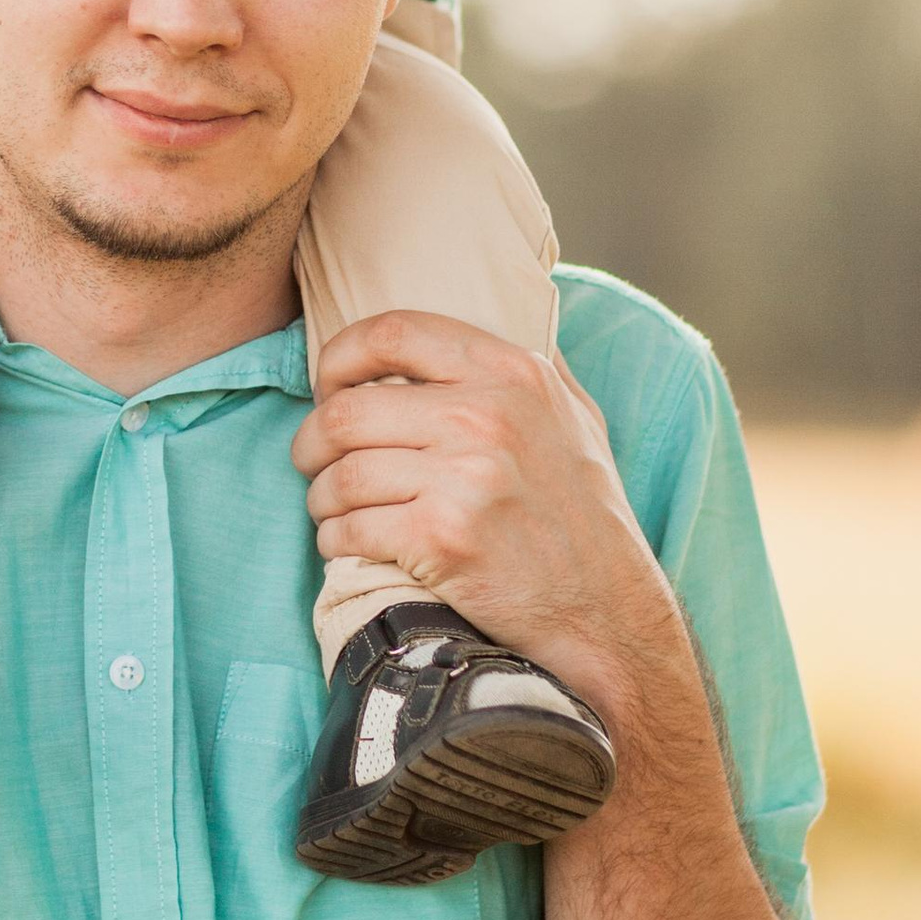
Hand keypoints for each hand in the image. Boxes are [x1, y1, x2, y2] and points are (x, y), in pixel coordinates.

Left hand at [293, 311, 687, 724]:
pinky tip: (348, 544)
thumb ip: (530, 364)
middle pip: (347, 411)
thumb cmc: (584, 513)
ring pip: (340, 474)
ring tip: (333, 508)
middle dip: (312, 441)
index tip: (330, 388)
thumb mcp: (575, 415)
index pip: (392, 331)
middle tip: (314, 461)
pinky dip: (335, 540)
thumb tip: (497, 307)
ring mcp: (465, 479)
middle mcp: (487, 416)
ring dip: (321, 497)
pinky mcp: (443, 540)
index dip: (340, 357)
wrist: (608, 611)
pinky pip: (350, 530)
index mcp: (513, 372)